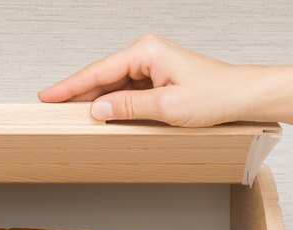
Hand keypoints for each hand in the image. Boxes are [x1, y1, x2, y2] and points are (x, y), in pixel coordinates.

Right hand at [38, 34, 253, 126]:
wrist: (243, 96)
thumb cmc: (216, 94)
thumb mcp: (167, 106)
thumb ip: (129, 107)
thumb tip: (98, 109)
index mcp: (146, 51)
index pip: (98, 71)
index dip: (70, 86)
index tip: (48, 96)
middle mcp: (146, 53)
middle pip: (102, 76)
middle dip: (78, 94)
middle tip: (52, 108)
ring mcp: (151, 64)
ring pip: (113, 85)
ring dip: (96, 101)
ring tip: (72, 116)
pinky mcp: (157, 77)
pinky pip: (126, 90)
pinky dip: (113, 103)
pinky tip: (102, 115)